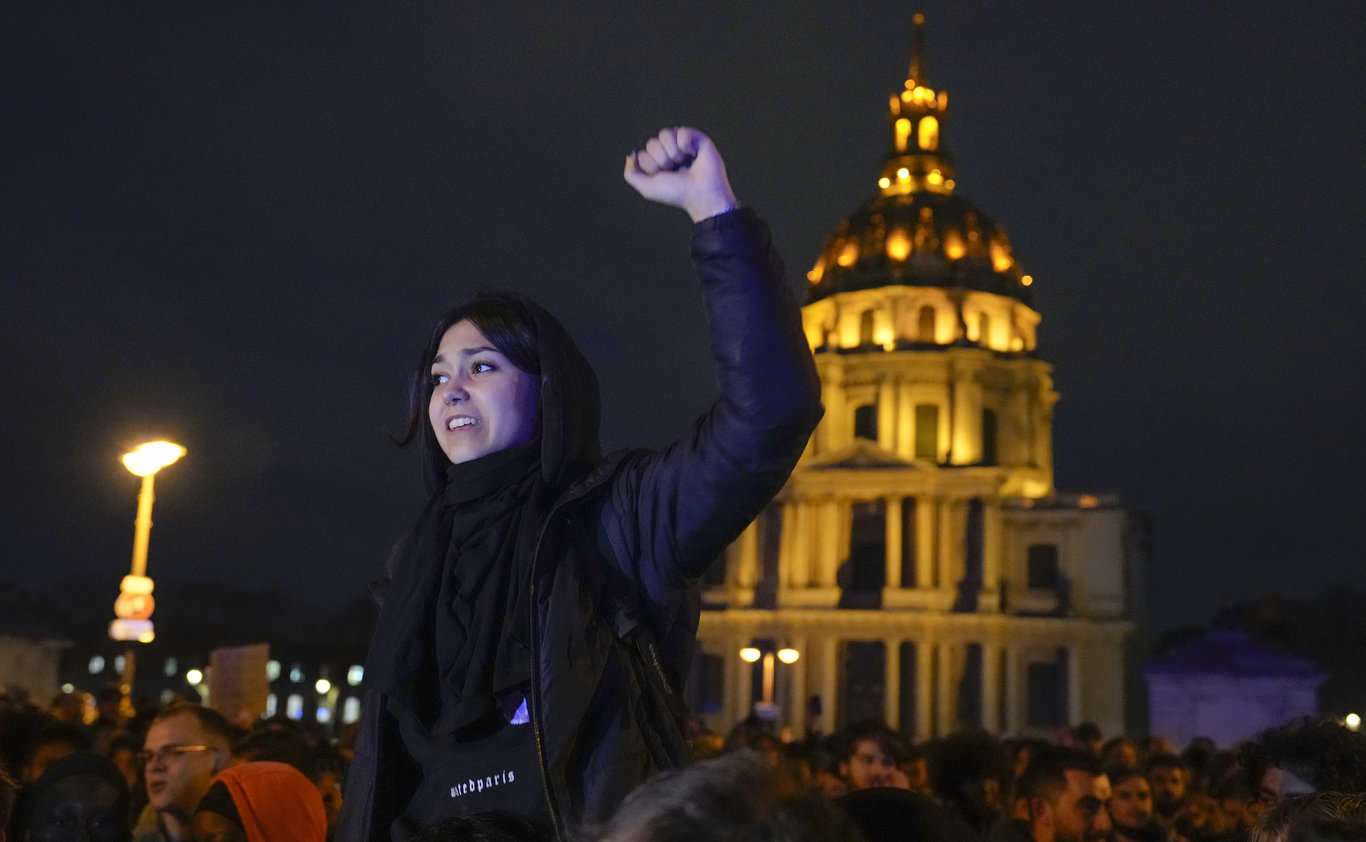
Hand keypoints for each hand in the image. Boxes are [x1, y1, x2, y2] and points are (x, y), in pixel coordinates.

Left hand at [623, 126, 738, 221]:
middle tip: (674, 170)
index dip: (650, 166)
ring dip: (672, 151)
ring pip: (665, 134)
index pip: (642, 154)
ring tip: (683, 163)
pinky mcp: (697, 139)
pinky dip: (685, 144)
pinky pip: (681, 131)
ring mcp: (683, 145)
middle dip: (660, 159)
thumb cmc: (677, 193)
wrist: (701, 194)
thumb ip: (630, 174)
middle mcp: (669, 154)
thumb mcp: (647, 188)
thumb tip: (631, 154)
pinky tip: (693, 154)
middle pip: (652, 143)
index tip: (663, 177)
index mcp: (658, 164)